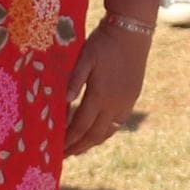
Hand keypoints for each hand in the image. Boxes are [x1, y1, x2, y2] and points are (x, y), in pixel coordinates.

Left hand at [62, 3, 154, 154]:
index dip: (68, 139)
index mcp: (100, 95)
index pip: (80, 125)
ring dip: (92, 143)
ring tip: (78, 149)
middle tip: (64, 155)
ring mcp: (125, 103)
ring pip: (107, 132)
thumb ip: (74, 81)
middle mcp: (114, 104)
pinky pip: (117, 124)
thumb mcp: (84, 58)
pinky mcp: (132, 99)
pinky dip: (105, 133)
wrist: (132, 33)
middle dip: (78, 146)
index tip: (57, 148)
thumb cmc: (103, 43)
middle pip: (94, 134)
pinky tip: (97, 134)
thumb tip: (64, 103)